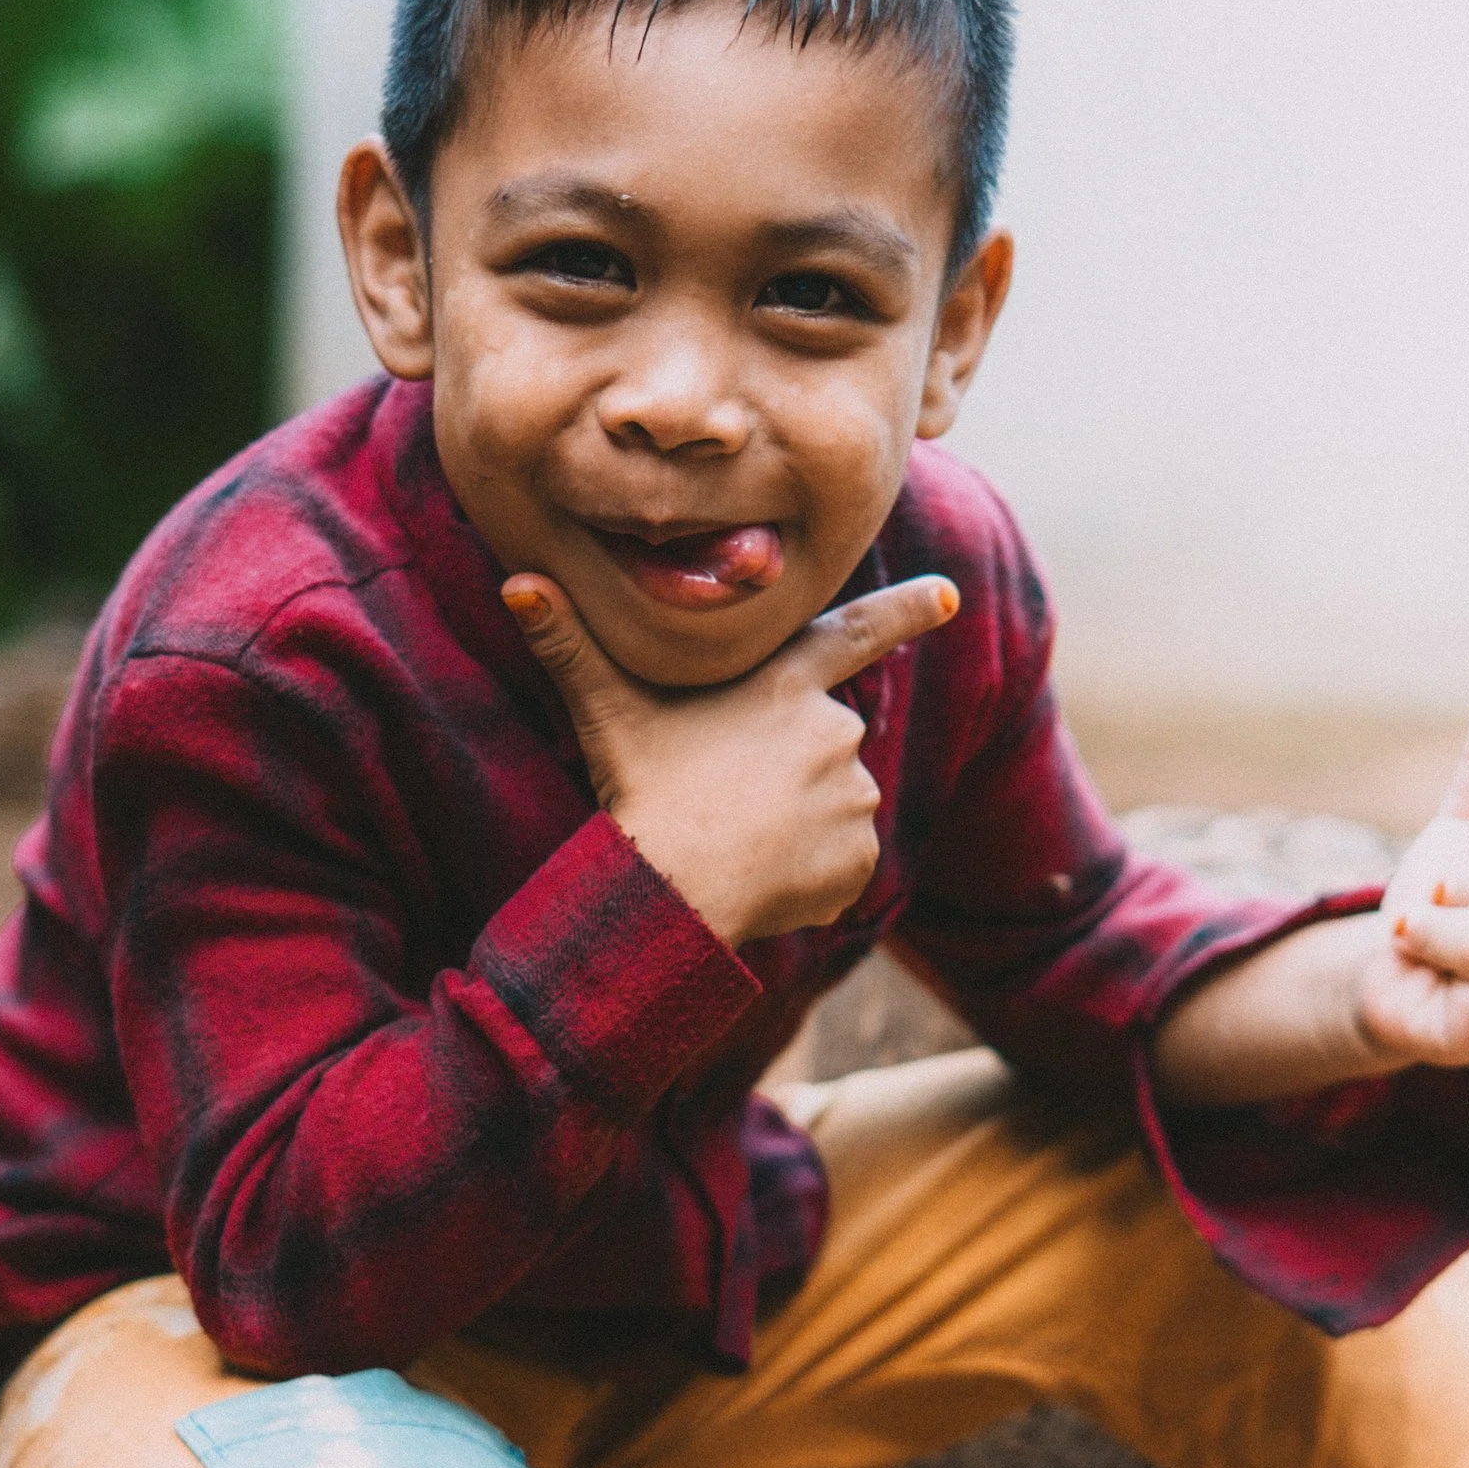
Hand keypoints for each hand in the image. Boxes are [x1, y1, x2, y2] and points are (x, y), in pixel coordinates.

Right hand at [501, 569, 958, 945]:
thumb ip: (568, 644)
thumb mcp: (605, 710)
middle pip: (823, 745)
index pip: (856, 634)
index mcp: (787, 686)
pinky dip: (808, 875)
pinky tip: (763, 879)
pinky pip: (841, 865)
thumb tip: (517, 581)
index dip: (905, 611)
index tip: (951, 596)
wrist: (676, 886)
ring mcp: (856, 797)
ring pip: (832, 808)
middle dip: (786, 770)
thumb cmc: (642, 790)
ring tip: (738, 841)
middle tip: (726, 798)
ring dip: (795, 823)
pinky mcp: (862, 858)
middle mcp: (837, 732)